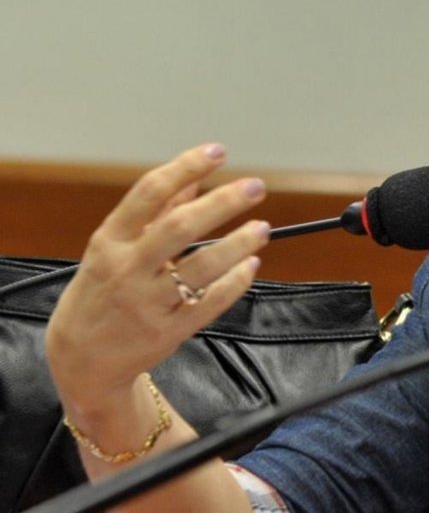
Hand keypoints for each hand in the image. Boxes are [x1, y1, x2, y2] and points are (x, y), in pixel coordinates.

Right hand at [47, 143, 269, 413]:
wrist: (81, 359)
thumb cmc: (102, 292)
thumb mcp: (113, 248)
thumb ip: (154, 212)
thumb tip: (192, 176)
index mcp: (109, 241)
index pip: (149, 193)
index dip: (185, 168)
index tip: (217, 152)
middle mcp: (127, 269)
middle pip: (181, 227)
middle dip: (222, 203)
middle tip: (255, 187)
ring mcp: (147, 303)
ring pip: (202, 267)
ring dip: (238, 243)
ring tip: (262, 228)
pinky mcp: (167, 332)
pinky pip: (210, 303)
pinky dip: (235, 282)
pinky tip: (251, 264)